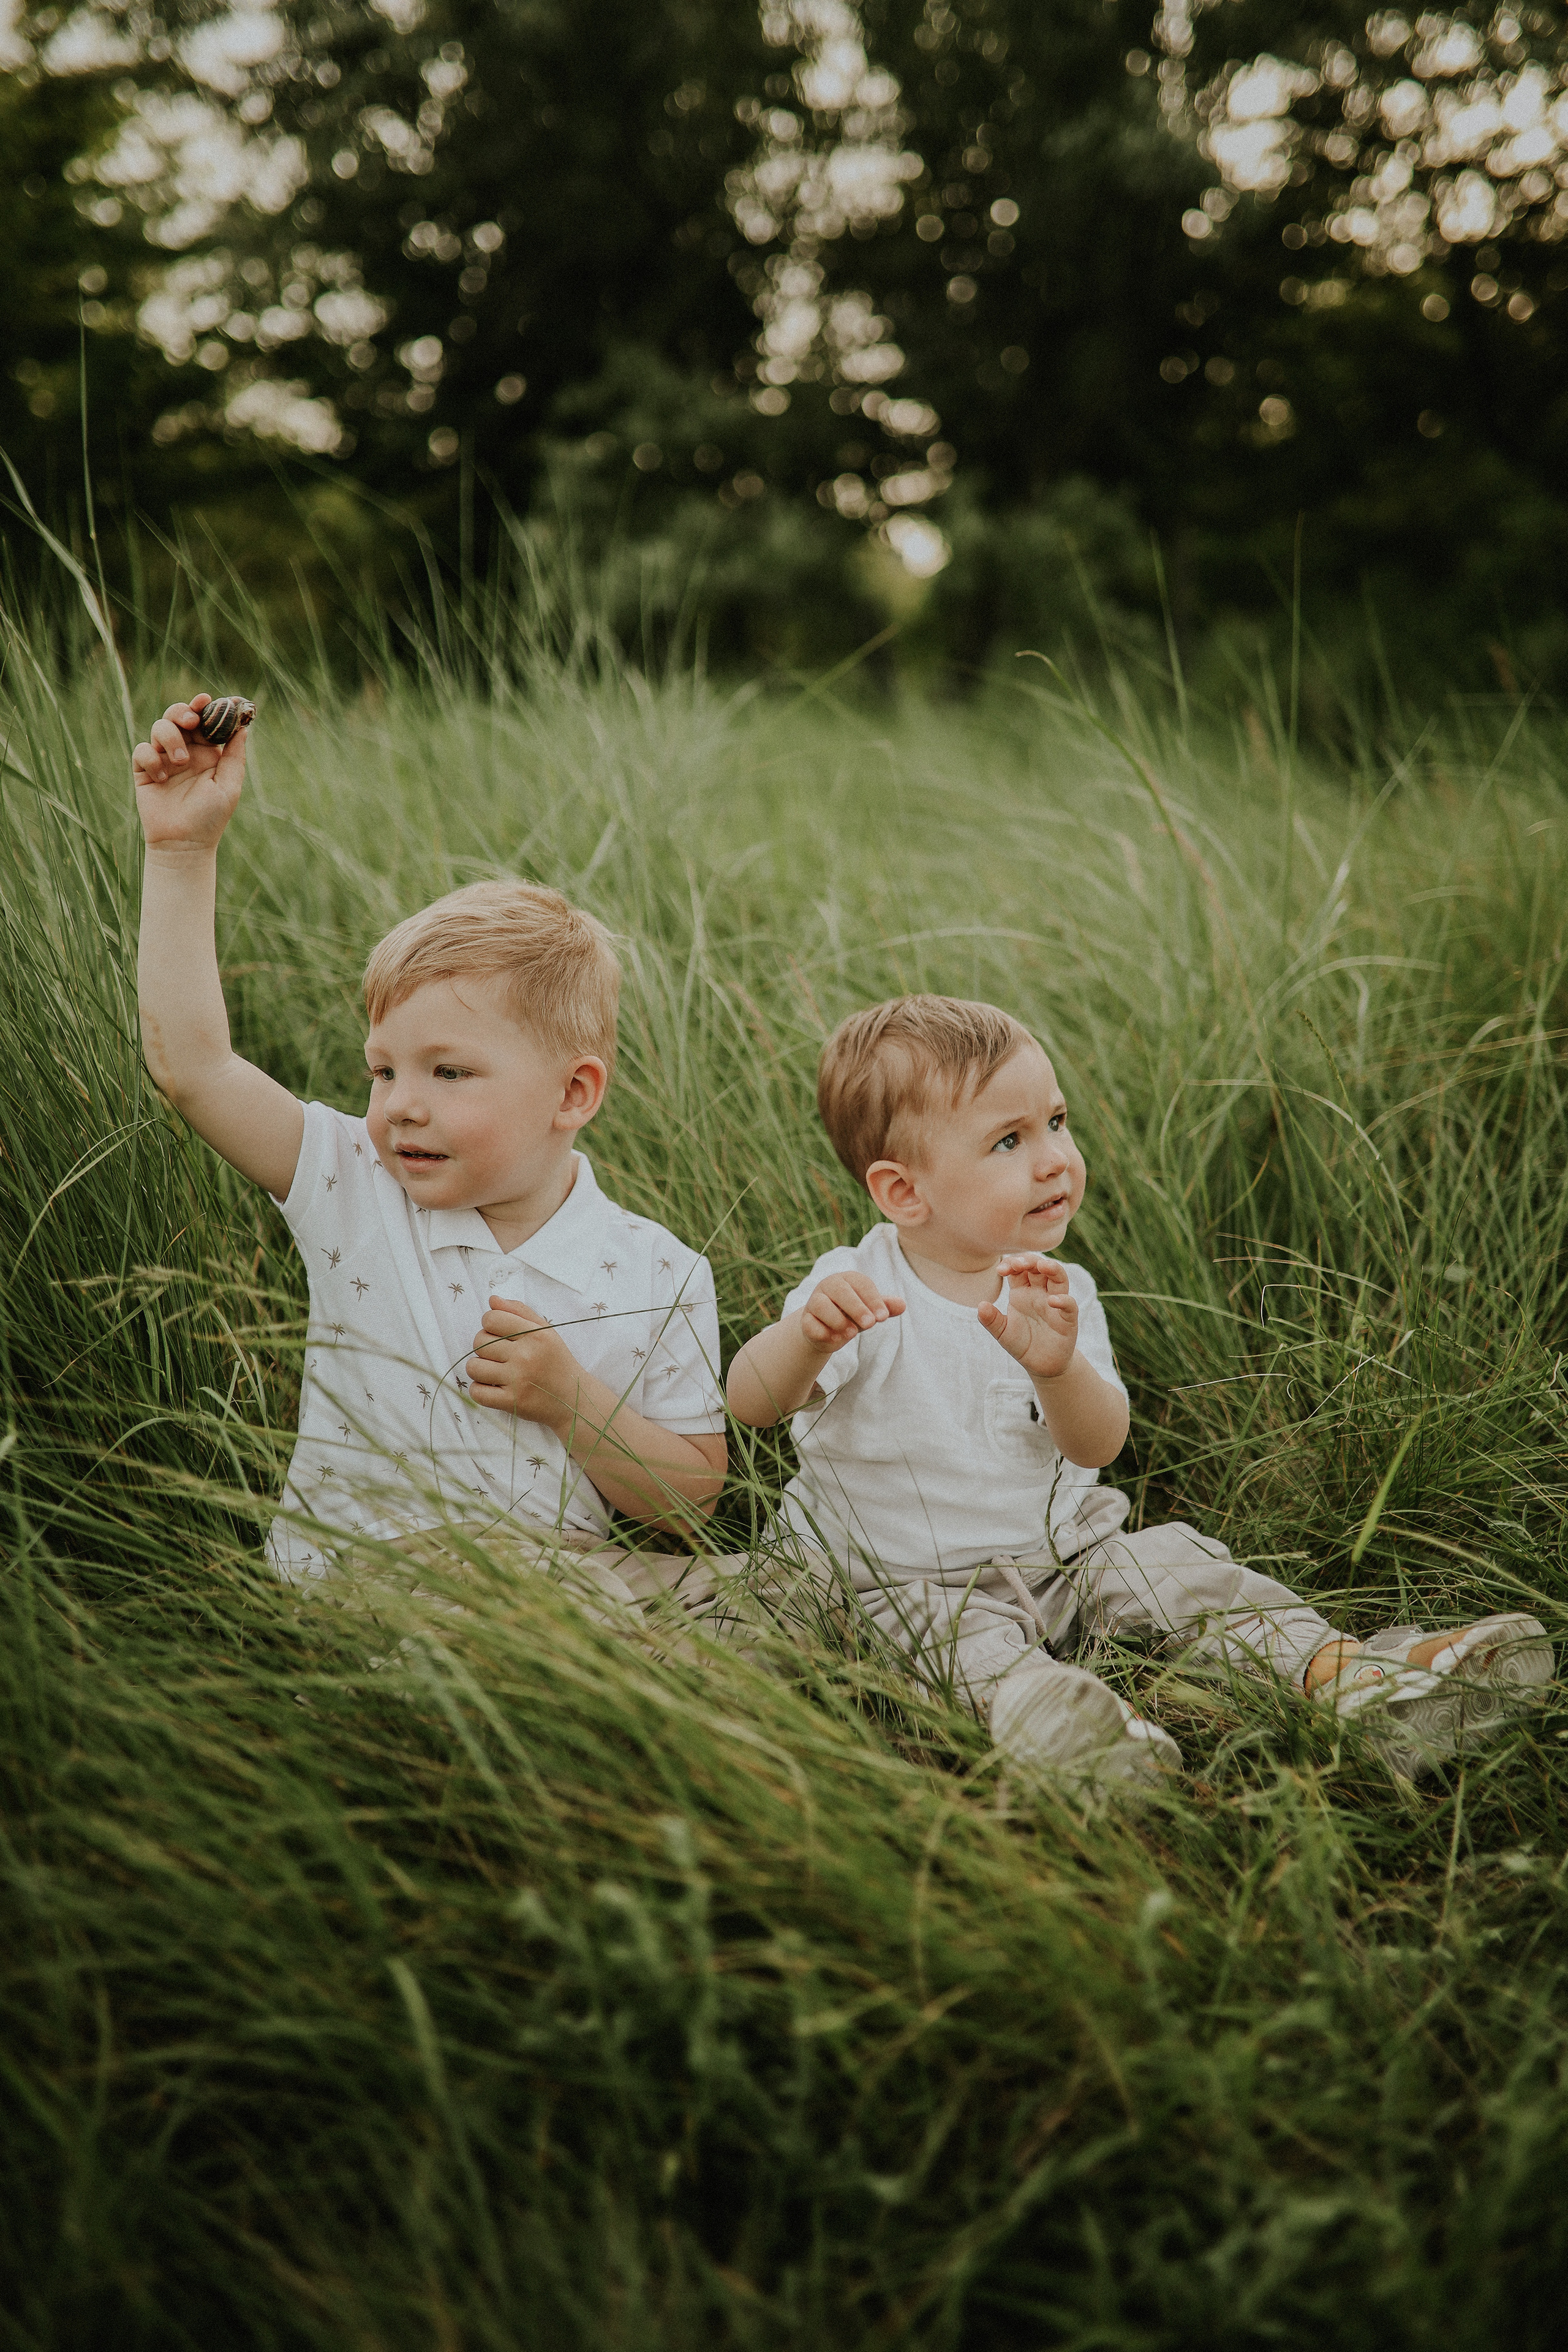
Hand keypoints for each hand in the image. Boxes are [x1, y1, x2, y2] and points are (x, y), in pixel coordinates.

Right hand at [132, 695, 248, 852]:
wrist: (184, 844)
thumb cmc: (210, 818)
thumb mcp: (229, 785)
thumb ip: (234, 756)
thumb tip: (243, 728)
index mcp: (206, 753)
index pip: (203, 722)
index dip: (203, 707)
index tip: (206, 700)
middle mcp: (184, 752)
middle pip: (177, 716)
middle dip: (182, 712)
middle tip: (190, 722)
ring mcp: (163, 760)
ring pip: (159, 728)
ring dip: (170, 738)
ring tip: (181, 761)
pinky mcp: (144, 771)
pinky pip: (142, 751)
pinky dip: (151, 759)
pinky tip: (162, 779)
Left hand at [466, 1295, 582, 1425]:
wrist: (573, 1399)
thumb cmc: (556, 1361)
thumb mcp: (545, 1331)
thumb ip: (519, 1312)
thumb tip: (492, 1299)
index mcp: (535, 1335)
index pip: (491, 1319)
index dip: (489, 1324)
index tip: (499, 1333)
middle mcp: (526, 1356)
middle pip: (479, 1342)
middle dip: (484, 1346)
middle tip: (499, 1354)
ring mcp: (518, 1381)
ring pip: (474, 1367)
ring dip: (479, 1368)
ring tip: (493, 1371)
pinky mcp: (512, 1403)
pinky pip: (477, 1392)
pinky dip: (479, 1390)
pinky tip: (492, 1386)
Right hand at [800, 1272, 903, 1352]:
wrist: (826, 1329)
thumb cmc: (851, 1314)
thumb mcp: (869, 1310)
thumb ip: (884, 1307)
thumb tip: (902, 1305)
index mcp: (847, 1279)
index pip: (861, 1284)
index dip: (873, 1299)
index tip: (884, 1317)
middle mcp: (829, 1286)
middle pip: (841, 1291)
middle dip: (857, 1307)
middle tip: (870, 1324)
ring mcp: (814, 1302)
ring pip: (821, 1305)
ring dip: (838, 1320)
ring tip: (852, 1333)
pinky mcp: (805, 1320)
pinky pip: (810, 1324)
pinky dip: (822, 1332)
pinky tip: (836, 1340)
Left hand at [977, 1254, 1077, 1380]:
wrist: (1042, 1365)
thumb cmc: (1022, 1344)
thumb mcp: (1002, 1333)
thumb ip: (991, 1320)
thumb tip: (980, 1305)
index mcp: (1022, 1292)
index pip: (1018, 1270)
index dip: (1011, 1264)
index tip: (1000, 1270)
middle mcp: (1040, 1294)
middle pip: (1039, 1268)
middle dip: (1030, 1260)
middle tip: (1018, 1263)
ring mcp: (1055, 1304)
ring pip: (1059, 1278)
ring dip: (1053, 1269)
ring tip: (1043, 1266)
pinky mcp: (1067, 1319)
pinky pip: (1070, 1305)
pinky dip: (1063, 1300)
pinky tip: (1053, 1300)